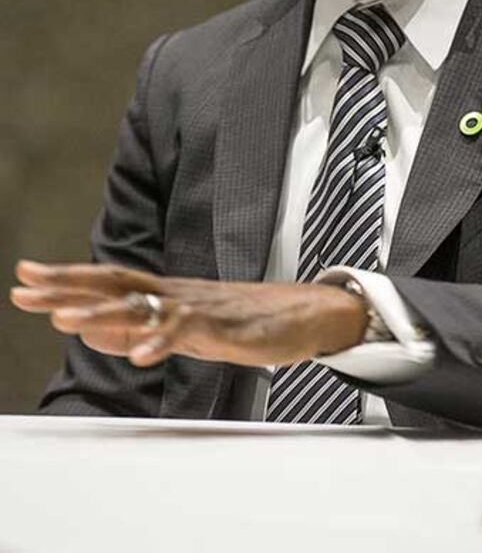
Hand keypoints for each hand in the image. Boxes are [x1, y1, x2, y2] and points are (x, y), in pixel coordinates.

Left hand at [11, 260, 367, 367]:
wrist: (307, 313)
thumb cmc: (247, 319)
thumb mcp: (186, 327)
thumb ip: (142, 326)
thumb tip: (90, 329)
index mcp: (168, 292)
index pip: (110, 278)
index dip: (67, 277)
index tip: (25, 274)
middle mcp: (178, 293)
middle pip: (117, 284)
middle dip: (68, 287)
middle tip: (23, 287)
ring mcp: (203, 307)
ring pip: (148, 306)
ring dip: (105, 312)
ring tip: (66, 321)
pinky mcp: (229, 327)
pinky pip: (192, 333)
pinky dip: (163, 341)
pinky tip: (139, 352)